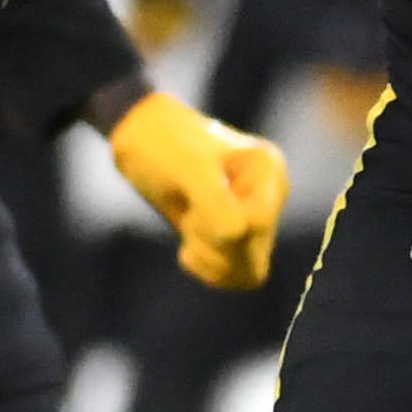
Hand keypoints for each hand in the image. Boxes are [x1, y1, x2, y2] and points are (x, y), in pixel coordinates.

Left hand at [107, 88, 287, 289]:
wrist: (141, 137)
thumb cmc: (163, 144)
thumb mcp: (187, 168)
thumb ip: (214, 202)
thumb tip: (239, 235)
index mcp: (268, 170)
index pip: (257, 223)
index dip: (220, 226)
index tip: (194, 204)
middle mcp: (270, 195)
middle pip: (255, 254)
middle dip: (214, 245)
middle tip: (190, 217)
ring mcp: (255, 216)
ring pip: (247, 271)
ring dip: (210, 258)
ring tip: (190, 225)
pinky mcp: (237, 234)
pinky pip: (235, 274)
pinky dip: (208, 267)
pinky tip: (188, 244)